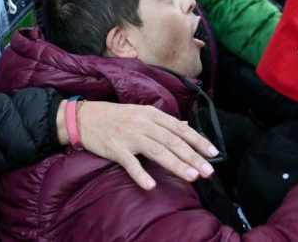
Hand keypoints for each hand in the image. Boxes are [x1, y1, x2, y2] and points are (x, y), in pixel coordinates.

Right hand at [72, 101, 218, 190]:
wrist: (83, 117)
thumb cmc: (115, 116)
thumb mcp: (141, 113)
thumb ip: (163, 122)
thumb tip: (185, 125)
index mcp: (152, 114)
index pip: (180, 128)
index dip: (198, 140)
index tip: (213, 152)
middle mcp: (143, 124)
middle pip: (172, 141)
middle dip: (192, 156)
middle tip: (208, 171)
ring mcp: (129, 136)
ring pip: (157, 151)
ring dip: (176, 164)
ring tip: (191, 177)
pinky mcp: (115, 148)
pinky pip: (130, 163)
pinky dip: (140, 174)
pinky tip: (151, 185)